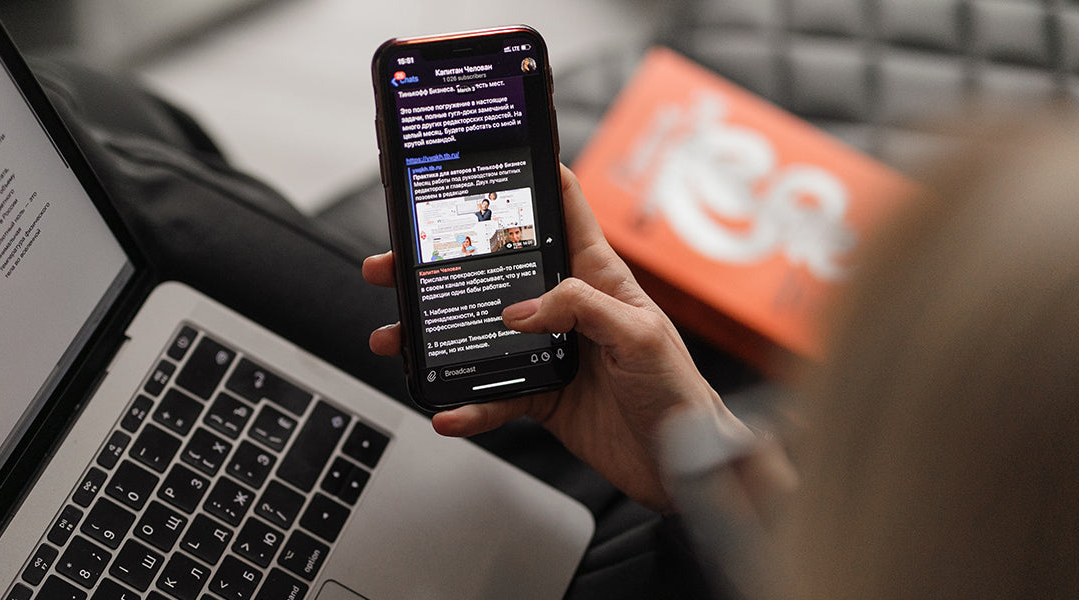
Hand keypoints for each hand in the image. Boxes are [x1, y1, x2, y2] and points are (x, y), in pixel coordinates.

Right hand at [362, 165, 744, 510]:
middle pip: (494, 273)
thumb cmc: (678, 390)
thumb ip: (582, 309)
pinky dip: (466, 405)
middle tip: (396, 262)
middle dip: (441, 264)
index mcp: (597, 277)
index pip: (563, 211)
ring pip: (478, 334)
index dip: (533, 177)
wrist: (681, 464)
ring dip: (434, 337)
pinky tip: (446, 411)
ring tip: (397, 338)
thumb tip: (521, 310)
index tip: (489, 155)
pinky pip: (492, 396)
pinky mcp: (539, 394)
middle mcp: (565, 308)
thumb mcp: (640, 334)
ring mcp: (546, 350)